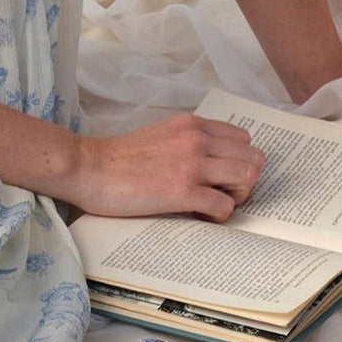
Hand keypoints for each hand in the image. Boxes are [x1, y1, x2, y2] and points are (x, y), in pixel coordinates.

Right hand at [74, 114, 263, 221]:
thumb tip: (203, 165)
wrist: (89, 167)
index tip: (221, 178)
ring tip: (213, 206)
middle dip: (244, 181)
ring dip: (236, 197)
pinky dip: (219, 216)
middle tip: (223, 195)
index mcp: (193, 125)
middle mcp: (198, 139)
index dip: (239, 161)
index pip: (243, 139)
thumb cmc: (116, 159)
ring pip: (246, 179)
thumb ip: (185, 143)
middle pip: (252, 158)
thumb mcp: (160, 136)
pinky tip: (201, 216)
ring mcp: (192, 164)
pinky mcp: (182, 190)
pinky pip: (223, 205)